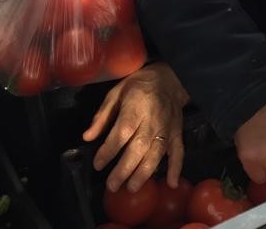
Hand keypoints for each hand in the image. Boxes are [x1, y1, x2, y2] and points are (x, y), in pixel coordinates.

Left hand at [82, 62, 188, 192]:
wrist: (170, 77)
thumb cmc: (139, 84)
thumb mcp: (116, 93)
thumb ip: (102, 116)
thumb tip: (87, 137)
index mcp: (135, 108)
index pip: (121, 132)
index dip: (109, 150)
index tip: (97, 164)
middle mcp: (152, 120)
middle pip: (139, 147)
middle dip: (125, 169)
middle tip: (112, 186)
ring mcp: (167, 128)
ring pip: (157, 153)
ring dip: (145, 172)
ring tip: (132, 188)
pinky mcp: (177, 132)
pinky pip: (178, 151)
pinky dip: (176, 167)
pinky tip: (170, 183)